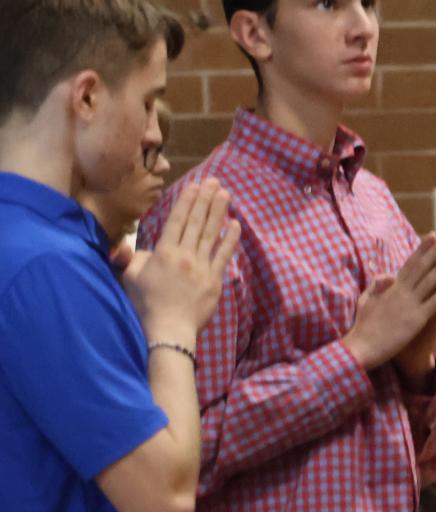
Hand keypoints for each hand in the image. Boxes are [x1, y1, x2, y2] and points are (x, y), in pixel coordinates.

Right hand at [122, 179, 239, 346]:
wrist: (167, 330)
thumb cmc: (144, 305)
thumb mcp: (130, 279)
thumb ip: (130, 258)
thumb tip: (124, 244)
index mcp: (163, 253)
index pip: (177, 221)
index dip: (187, 201)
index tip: (196, 186)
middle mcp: (184, 255)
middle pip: (196, 222)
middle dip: (205, 200)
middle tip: (214, 181)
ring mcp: (201, 266)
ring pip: (211, 234)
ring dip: (219, 212)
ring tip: (225, 194)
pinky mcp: (214, 279)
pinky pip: (224, 254)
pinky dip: (230, 238)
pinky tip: (235, 224)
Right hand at [343, 235, 435, 372]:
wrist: (361, 347)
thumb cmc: (363, 326)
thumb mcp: (365, 300)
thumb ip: (377, 285)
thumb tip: (389, 275)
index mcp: (391, 287)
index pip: (409, 264)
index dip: (422, 249)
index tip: (432, 236)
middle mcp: (402, 292)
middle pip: (423, 268)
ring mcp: (410, 305)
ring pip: (431, 281)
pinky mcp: (417, 319)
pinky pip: (434, 302)